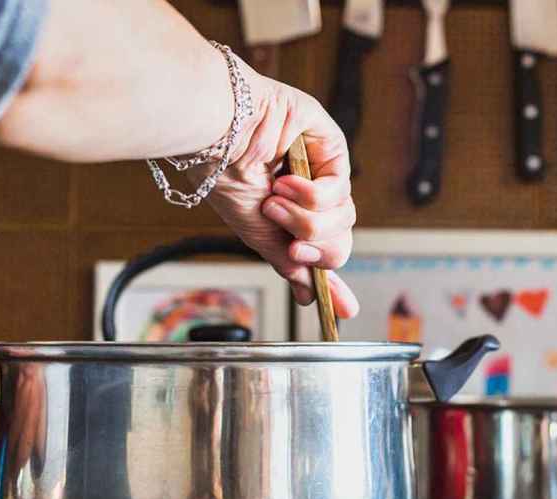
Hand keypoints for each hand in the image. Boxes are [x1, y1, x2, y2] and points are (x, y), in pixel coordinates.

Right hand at [193, 68, 359, 317]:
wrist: (212, 138)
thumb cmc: (224, 177)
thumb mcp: (260, 234)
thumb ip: (292, 267)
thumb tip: (312, 301)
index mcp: (296, 211)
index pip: (327, 248)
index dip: (326, 271)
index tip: (334, 303)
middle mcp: (313, 190)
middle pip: (340, 238)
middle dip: (314, 245)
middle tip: (291, 246)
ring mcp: (324, 167)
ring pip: (343, 217)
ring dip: (304, 219)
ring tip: (273, 203)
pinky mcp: (331, 144)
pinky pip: (339, 188)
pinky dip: (311, 196)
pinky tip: (285, 183)